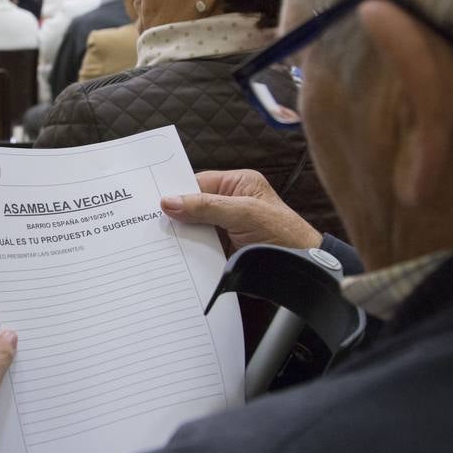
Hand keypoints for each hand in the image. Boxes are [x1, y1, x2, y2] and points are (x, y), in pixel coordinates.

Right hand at [160, 170, 323, 253]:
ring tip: (156, 240)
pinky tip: (173, 255)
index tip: (153, 201)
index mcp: (238, 184)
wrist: (302, 270)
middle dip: (175, 215)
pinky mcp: (224, 248)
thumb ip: (207, 206)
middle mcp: (231, 203)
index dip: (177, 191)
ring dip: (180, 235)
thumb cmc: (284, 235)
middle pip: (193, 205)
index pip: (199, 183)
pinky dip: (188, 251)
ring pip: (194, 228)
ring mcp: (227, 227)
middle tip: (149, 221)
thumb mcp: (243, 214)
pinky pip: (200, 246)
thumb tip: (170, 201)